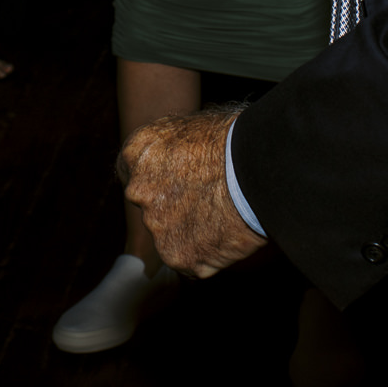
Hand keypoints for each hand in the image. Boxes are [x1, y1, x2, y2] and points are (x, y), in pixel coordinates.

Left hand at [120, 108, 266, 276]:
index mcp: (137, 153)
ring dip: (191, 231)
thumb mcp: (190, 126)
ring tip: (224, 216)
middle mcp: (138, 191)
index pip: (132, 171)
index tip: (175, 180)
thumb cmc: (233, 140)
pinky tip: (227, 235)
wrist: (254, 170)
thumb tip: (178, 152)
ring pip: (170, 234)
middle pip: (151, 205)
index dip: (155, 176)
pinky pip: (190, 259)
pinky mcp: (177, 256)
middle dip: (172, 206)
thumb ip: (171, 146)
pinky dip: (207, 254)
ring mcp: (156, 227)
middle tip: (205, 201)